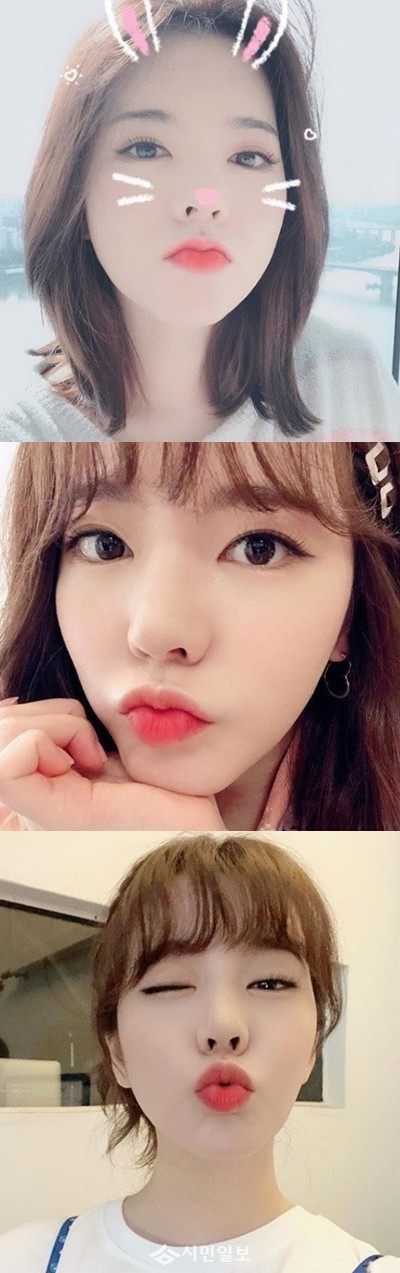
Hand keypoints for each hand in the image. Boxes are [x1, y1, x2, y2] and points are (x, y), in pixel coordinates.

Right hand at [0, 698, 225, 830]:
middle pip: (0, 728)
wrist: (198, 830)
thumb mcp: (104, 750)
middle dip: (45, 714)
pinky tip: (90, 763)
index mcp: (42, 791)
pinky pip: (7, 763)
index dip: (31, 717)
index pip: (4, 731)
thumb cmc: (165, 795)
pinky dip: (51, 737)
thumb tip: (11, 701)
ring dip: (55, 723)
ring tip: (94, 755)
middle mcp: (30, 806)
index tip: (86, 740)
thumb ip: (64, 733)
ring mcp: (37, 813)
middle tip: (92, 747)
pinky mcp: (53, 816)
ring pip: (1, 734)